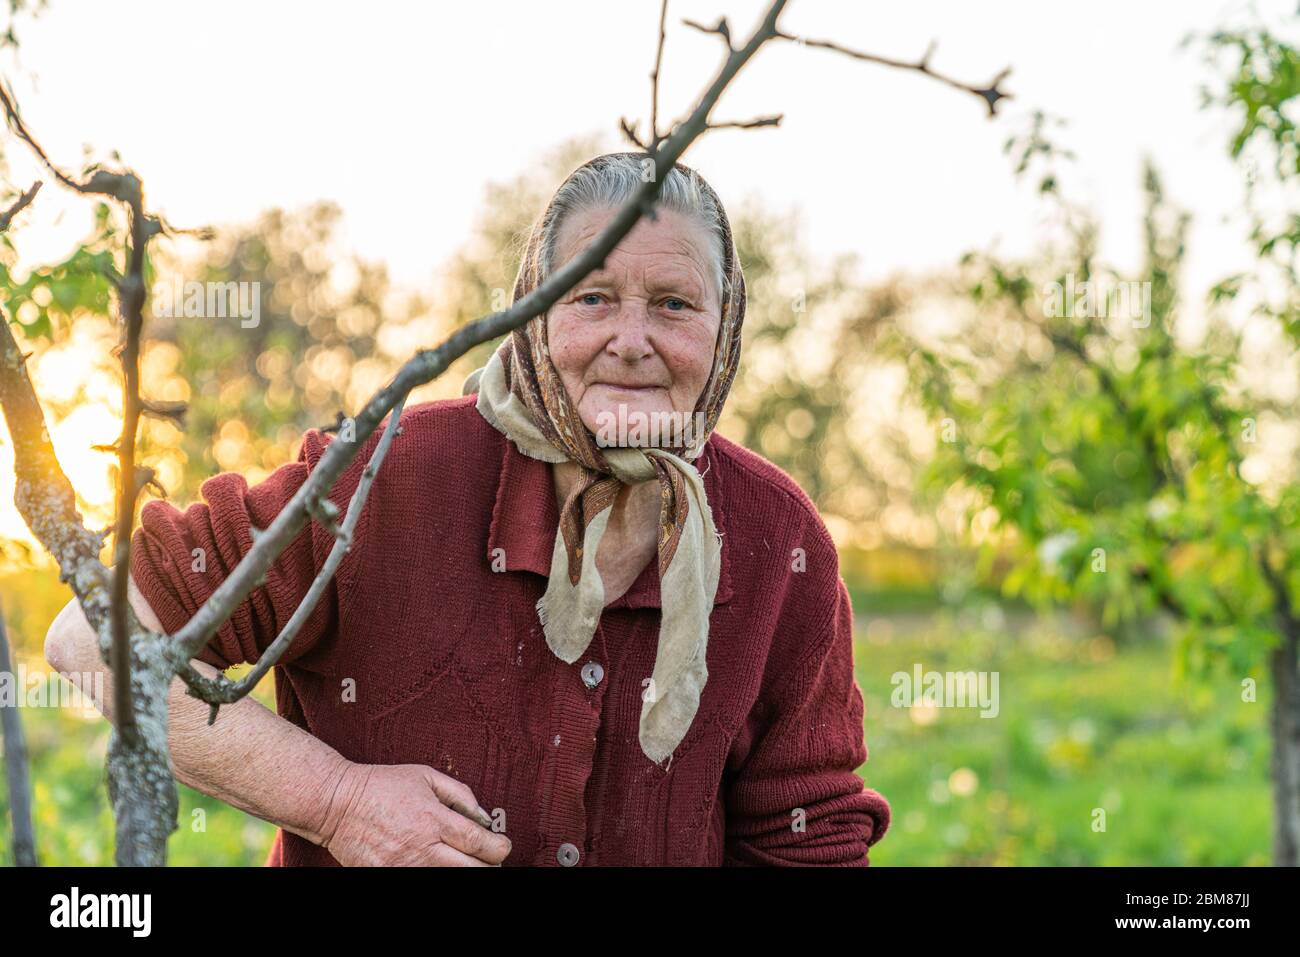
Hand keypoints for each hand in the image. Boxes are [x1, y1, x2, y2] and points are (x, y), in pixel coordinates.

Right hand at [321, 762, 511, 865]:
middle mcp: (422, 846)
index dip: (499, 848)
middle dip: (489, 866)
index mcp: (433, 818)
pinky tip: (439, 865)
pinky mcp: (388, 876)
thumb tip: (482, 815)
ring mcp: (404, 866)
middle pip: (470, 869)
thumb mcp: (425, 775)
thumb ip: (459, 793)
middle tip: (492, 860)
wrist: (337, 803)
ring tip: (466, 862)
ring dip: (464, 872)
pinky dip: (436, 875)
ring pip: (448, 879)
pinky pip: (420, 880)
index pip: (478, 843)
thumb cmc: (381, 785)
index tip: (503, 846)